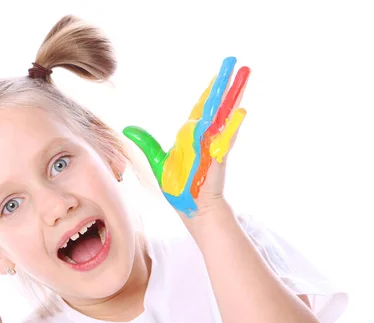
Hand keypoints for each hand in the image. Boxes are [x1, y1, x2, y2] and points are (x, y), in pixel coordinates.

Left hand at [123, 56, 249, 217]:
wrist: (194, 209)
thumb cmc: (179, 188)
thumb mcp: (157, 162)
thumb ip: (147, 143)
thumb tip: (128, 129)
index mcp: (192, 136)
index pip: (200, 108)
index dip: (208, 92)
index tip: (217, 76)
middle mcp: (206, 137)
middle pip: (215, 104)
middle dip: (223, 83)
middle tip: (233, 61)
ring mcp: (215, 145)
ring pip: (226, 115)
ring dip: (235, 94)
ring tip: (245, 74)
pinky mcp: (219, 158)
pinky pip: (226, 139)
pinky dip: (233, 126)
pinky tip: (241, 111)